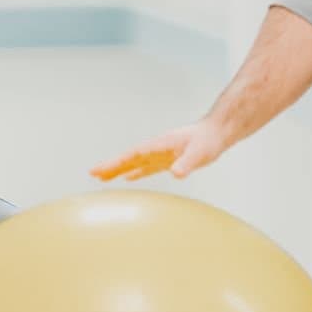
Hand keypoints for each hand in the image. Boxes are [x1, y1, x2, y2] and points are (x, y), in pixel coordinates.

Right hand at [91, 118, 227, 181]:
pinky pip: (147, 167)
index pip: (131, 155)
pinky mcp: (168, 159)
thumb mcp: (199, 153)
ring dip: (120, 170)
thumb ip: (187, 163)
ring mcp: (161, 154)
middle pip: (128, 159)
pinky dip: (136, 172)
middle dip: (111, 167)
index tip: (98, 170)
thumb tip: (176, 173)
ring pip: (135, 163)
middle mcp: (156, 149)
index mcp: (158, 145)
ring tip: (103, 179)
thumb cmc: (208, 141)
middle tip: (93, 174)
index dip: (114, 163)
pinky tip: (129, 178)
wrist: (218, 132)